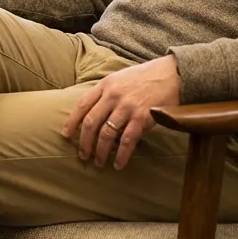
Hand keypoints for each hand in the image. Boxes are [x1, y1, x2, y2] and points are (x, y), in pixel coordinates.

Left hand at [62, 55, 181, 169]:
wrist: (172, 74)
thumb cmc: (146, 76)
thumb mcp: (120, 77)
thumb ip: (107, 92)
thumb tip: (94, 110)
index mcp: (105, 85)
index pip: (82, 105)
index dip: (71, 122)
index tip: (65, 135)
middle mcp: (113, 96)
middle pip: (90, 123)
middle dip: (84, 142)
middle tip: (82, 155)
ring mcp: (127, 107)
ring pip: (106, 134)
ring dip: (100, 151)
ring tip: (98, 162)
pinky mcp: (142, 118)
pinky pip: (127, 141)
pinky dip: (121, 155)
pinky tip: (118, 164)